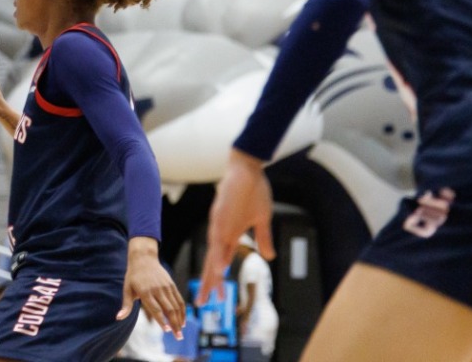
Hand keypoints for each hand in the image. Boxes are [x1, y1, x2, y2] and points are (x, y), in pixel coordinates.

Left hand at [120, 239, 186, 336]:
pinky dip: (182, 311)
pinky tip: (183, 320)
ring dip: (180, 320)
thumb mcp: (127, 289)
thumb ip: (126, 305)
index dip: (162, 321)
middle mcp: (157, 289)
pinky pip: (179, 299)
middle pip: (169, 309)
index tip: (167, 331)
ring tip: (181, 332)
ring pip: (176, 306)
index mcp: (145, 292)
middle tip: (178, 337)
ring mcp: (166, 287)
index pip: (156, 309)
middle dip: (174, 324)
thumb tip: (118, 318)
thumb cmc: (133, 276)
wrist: (143, 258)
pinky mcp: (172, 285)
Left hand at [196, 151, 273, 305]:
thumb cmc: (254, 190)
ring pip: (214, 255)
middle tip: (203, 304)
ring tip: (208, 295)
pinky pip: (220, 240)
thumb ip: (263, 239)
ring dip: (211, 275)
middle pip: (213, 263)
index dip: (218, 278)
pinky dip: (219, 256)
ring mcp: (220, 225)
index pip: (222, 261)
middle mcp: (220, 232)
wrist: (247, 167)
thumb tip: (268, 257)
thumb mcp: (262, 219)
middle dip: (210, 284)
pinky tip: (218, 269)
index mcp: (230, 234)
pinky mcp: (221, 217)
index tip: (217, 296)